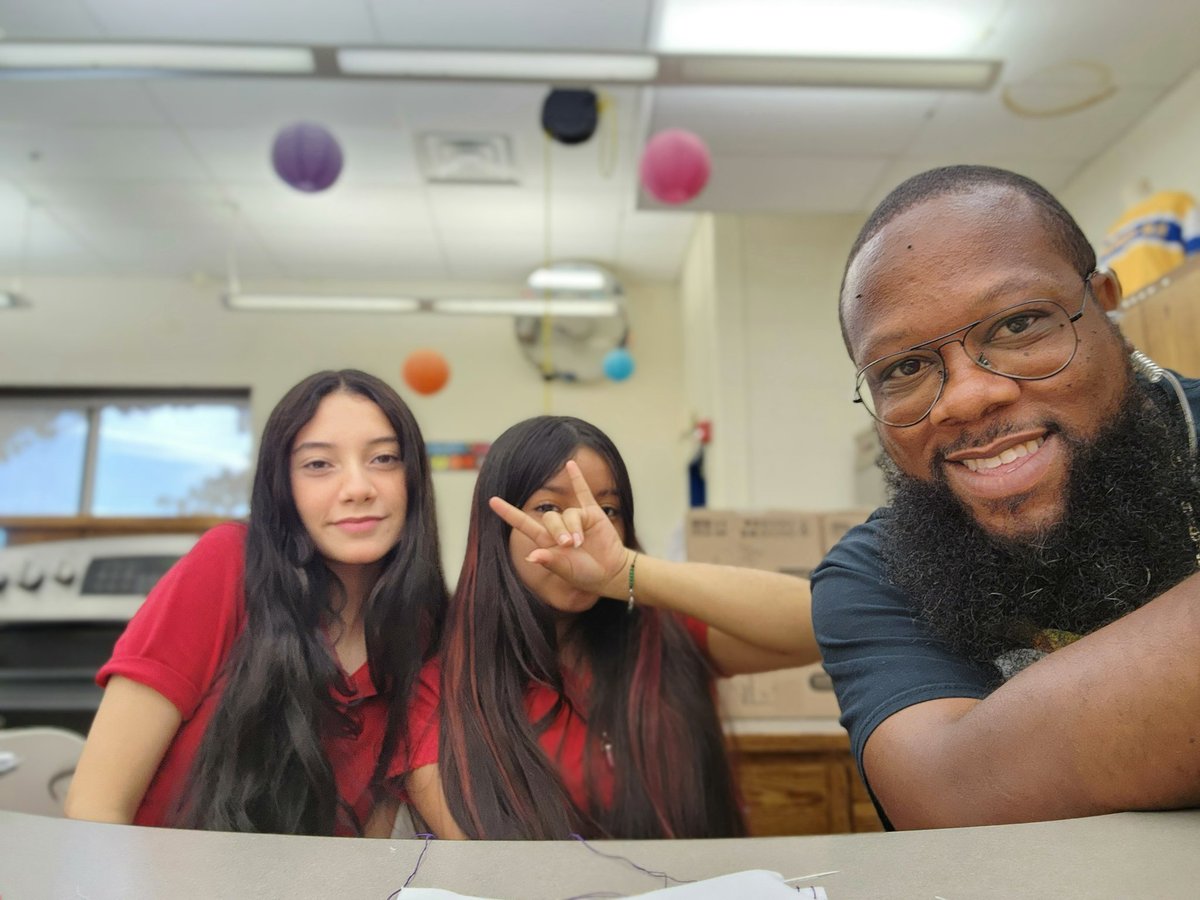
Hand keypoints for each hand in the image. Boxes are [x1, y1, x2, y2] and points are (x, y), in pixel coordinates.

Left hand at [488, 459, 630, 597]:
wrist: (611, 572)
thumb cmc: (585, 575)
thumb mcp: (565, 571)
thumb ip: (550, 561)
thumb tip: (531, 557)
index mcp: (546, 542)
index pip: (524, 524)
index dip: (508, 513)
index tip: (492, 501)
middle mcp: (559, 528)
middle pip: (551, 518)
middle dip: (560, 532)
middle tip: (571, 546)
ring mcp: (576, 519)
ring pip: (568, 513)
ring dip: (574, 528)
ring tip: (582, 543)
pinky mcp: (592, 514)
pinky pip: (583, 492)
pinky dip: (577, 478)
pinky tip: (571, 464)